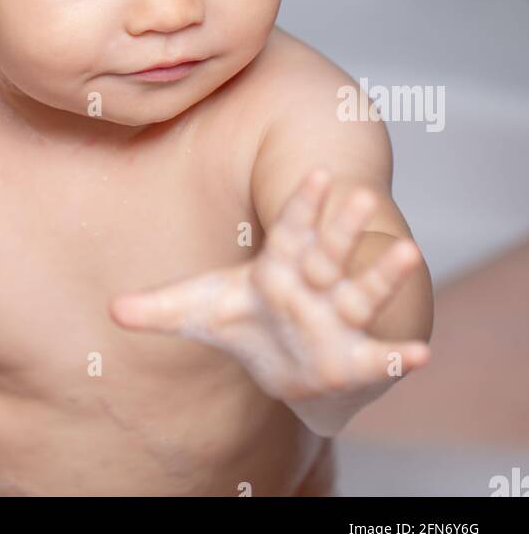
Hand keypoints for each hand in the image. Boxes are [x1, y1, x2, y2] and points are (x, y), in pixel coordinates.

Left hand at [109, 168, 429, 428]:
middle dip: (344, 224)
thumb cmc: (245, 320)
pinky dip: (402, 355)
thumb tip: (112, 309)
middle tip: (360, 191)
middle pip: (329, 249)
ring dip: (384, 272)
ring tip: (408, 250)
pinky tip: (421, 353)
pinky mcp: (352, 357)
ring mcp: (337, 319)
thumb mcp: (199, 311)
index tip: (317, 171)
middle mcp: (314, 285)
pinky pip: (380, 356)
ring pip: (362, 291)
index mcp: (278, 265)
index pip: (291, 227)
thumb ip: (159, 309)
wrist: (283, 362)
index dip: (303, 202)